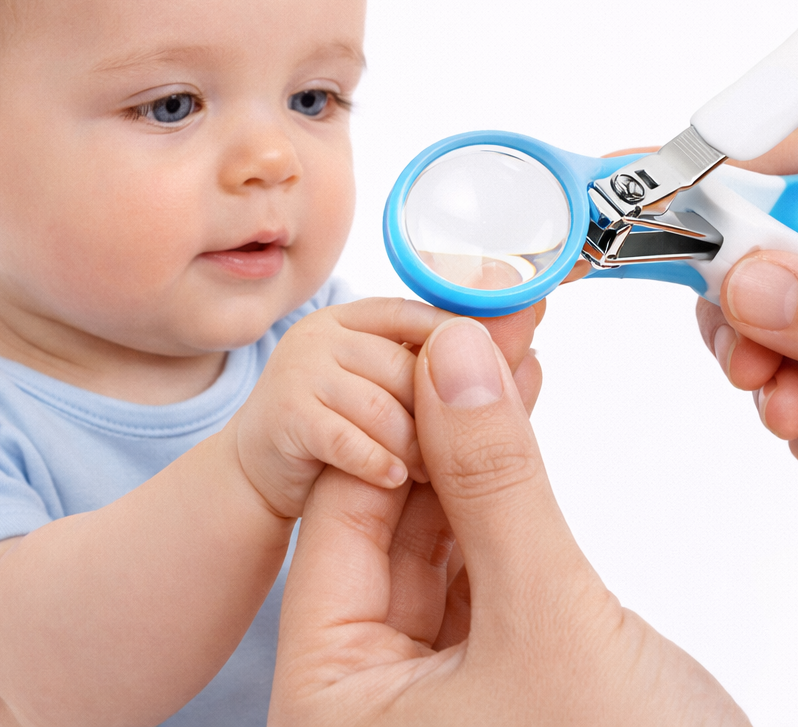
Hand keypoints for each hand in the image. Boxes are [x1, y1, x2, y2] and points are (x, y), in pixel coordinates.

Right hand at [229, 297, 543, 517]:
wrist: (264, 482)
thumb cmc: (348, 439)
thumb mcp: (404, 403)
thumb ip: (460, 381)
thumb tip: (533, 347)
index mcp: (366, 319)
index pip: (430, 315)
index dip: (471, 337)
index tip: (519, 354)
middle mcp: (328, 329)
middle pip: (412, 360)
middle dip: (443, 412)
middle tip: (459, 453)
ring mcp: (301, 367)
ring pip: (385, 400)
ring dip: (416, 445)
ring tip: (426, 475)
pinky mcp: (281, 416)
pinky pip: (347, 436)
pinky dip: (377, 461)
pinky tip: (394, 479)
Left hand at [270, 317, 748, 725]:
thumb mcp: (547, 620)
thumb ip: (493, 481)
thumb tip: (453, 350)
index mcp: (332, 699)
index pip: (341, 516)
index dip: (392, 407)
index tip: (437, 317)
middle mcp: (365, 693)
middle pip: (387, 518)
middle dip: (441, 413)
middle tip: (482, 313)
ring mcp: (431, 686)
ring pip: (440, 532)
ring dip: (476, 440)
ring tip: (508, 340)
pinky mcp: (496, 673)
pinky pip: (485, 561)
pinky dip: (506, 491)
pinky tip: (520, 411)